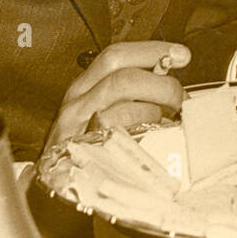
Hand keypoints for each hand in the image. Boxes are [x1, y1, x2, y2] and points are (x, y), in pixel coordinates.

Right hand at [43, 41, 189, 154]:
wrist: (55, 187)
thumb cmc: (88, 148)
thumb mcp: (105, 114)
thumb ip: (131, 96)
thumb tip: (172, 87)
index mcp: (85, 86)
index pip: (117, 55)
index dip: (152, 51)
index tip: (181, 54)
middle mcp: (77, 102)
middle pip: (122, 77)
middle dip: (160, 84)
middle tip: (179, 100)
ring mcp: (76, 126)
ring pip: (117, 105)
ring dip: (153, 109)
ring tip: (166, 121)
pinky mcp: (81, 150)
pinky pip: (114, 132)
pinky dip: (139, 130)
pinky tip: (150, 138)